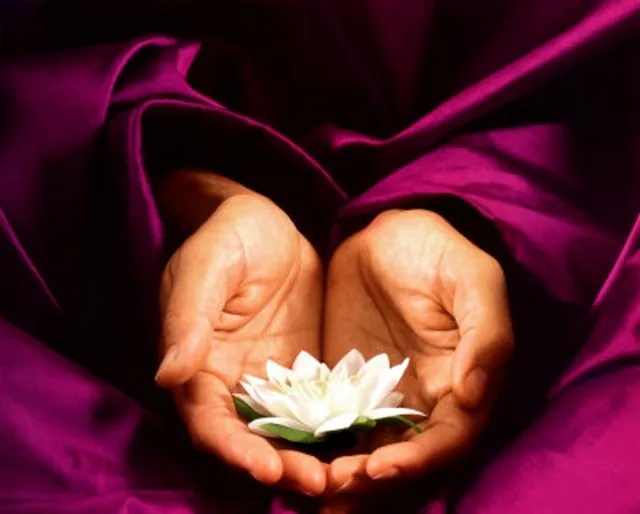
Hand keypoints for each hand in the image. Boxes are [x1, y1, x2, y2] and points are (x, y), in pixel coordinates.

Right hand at [155, 172, 325, 494]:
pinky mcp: (305, 370)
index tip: (266, 467)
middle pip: (250, 438)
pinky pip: (320, 407)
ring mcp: (271, 379)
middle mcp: (232, 382)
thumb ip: (188, 320)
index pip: (209, 421)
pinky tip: (362, 441)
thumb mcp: (207, 268)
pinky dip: (335, 429)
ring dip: (311, 457)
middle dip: (279, 465)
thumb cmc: (226, 237)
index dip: (233, 449)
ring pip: (288, 431)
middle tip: (317, 483)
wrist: (266, 225)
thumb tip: (168, 376)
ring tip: (342, 477)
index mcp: (198, 364)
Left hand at [323, 209, 512, 495]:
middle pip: (405, 457)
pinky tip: (293, 457)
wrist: (386, 233)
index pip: (447, 439)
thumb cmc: (437, 250)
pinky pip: (333, 423)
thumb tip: (473, 395)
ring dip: (344, 475)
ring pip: (367, 449)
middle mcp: (424, 399)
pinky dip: (318, 446)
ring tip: (310, 486)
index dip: (417, 460)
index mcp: (462, 383)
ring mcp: (382, 395)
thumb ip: (486, 334)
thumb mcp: (473, 279)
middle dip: (372, 479)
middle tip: (334, 487)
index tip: (379, 468)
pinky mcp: (346, 384)